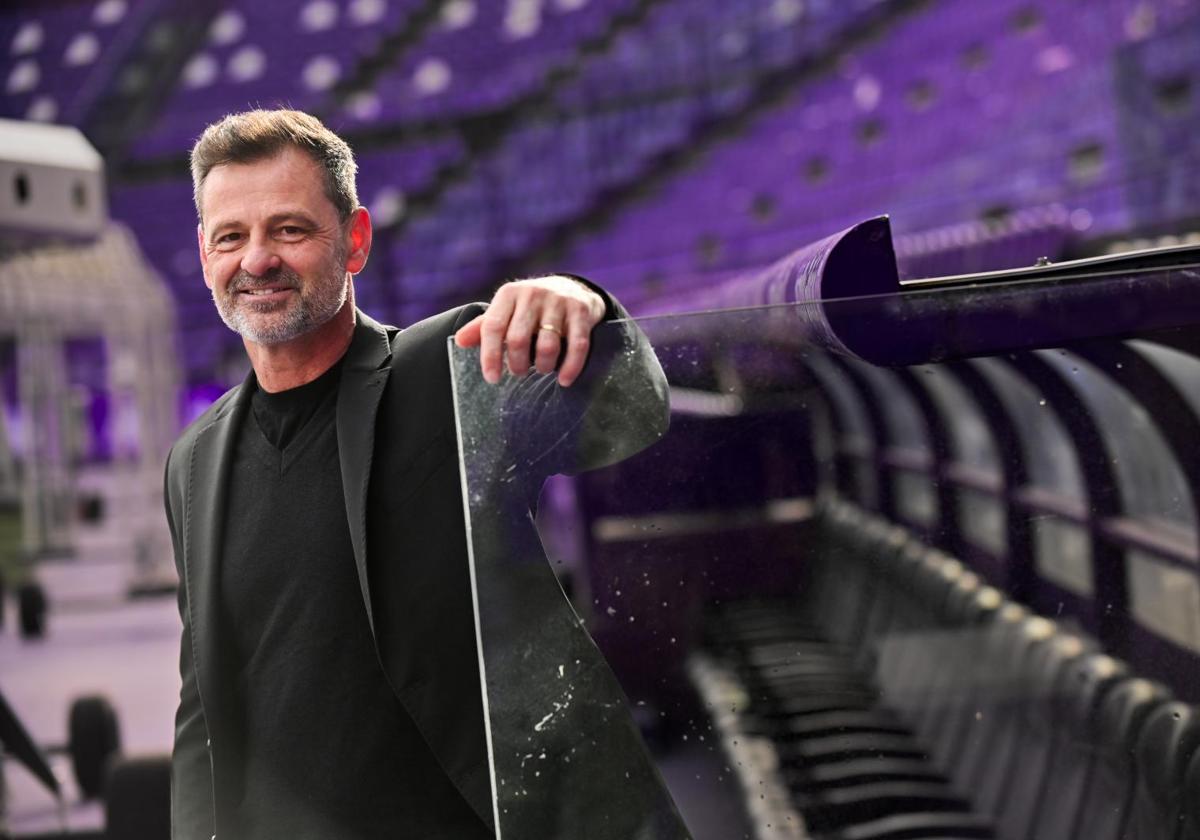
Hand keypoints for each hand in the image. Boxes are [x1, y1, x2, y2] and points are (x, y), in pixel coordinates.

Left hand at [454, 276, 605, 386]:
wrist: (572, 289)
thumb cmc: (531, 307)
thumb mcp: (506, 311)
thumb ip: (484, 326)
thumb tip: (459, 340)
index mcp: (509, 294)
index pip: (493, 327)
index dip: (489, 356)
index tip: (492, 378)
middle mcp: (533, 294)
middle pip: (518, 339)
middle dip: (517, 363)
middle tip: (518, 372)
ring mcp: (559, 302)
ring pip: (547, 345)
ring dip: (543, 367)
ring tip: (541, 370)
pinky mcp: (582, 312)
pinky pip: (577, 346)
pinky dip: (570, 367)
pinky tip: (564, 380)